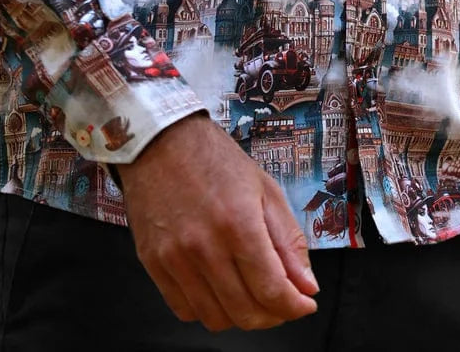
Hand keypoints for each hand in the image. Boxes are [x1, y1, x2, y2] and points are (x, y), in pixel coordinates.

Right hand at [117, 112, 319, 331]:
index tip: (304, 303)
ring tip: (251, 294)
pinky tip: (219, 290)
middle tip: (281, 301)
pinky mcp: (153, 263)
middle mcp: (204, 246)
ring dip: (240, 316)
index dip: (294, 306)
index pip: (272, 290)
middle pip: (245, 313)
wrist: (160, 140)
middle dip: (272, 315)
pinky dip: (207, 309)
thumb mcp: (265, 188)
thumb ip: (289, 241)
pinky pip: (184, 309)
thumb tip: (306, 285)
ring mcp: (175, 258)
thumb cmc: (214, 159)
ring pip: (215, 318)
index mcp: (238, 223)